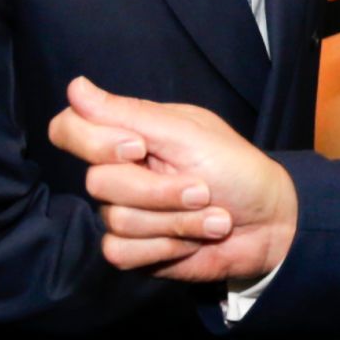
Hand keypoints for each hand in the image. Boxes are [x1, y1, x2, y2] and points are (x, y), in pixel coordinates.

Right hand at [48, 77, 297, 280]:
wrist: (269, 224)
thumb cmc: (236, 169)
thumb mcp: (189, 134)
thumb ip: (130, 114)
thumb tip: (75, 86)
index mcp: (131, 134)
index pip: (70, 128)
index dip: (94, 141)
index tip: (138, 147)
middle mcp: (121, 172)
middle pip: (98, 181)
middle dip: (160, 190)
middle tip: (202, 188)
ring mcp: (125, 211)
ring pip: (116, 220)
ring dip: (176, 220)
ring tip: (212, 215)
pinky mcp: (134, 250)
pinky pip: (120, 253)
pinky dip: (166, 247)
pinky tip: (193, 241)